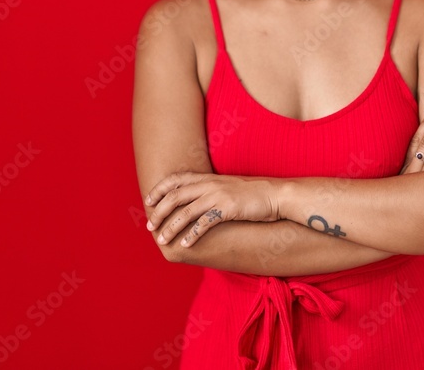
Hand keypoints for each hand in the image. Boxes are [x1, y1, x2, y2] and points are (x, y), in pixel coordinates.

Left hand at [144, 173, 279, 247]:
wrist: (276, 195)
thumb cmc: (252, 194)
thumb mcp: (227, 187)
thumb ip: (210, 191)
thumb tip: (196, 201)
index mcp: (207, 178)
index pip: (175, 180)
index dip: (159, 190)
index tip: (148, 202)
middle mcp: (209, 184)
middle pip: (175, 196)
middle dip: (159, 212)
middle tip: (150, 226)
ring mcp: (218, 196)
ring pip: (186, 212)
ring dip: (171, 227)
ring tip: (163, 240)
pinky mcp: (228, 208)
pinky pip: (204, 223)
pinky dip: (192, 234)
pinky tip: (186, 244)